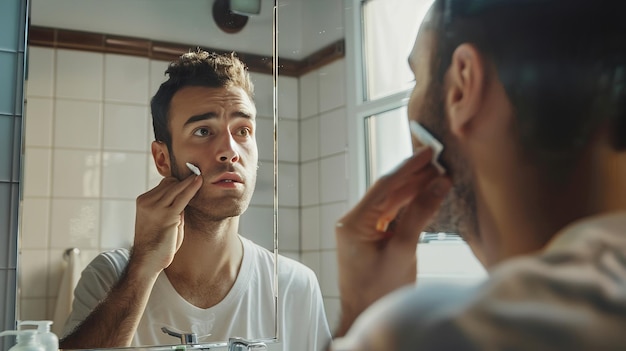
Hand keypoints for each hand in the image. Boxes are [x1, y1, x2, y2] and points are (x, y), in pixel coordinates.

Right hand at [132, 174, 202, 275]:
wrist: (147, 261)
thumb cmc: (157, 243)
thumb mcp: (161, 220)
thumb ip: (171, 207)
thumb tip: (185, 195)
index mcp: (144, 201)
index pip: (164, 184)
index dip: (178, 183)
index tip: (190, 180)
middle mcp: (147, 202)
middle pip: (170, 183)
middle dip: (185, 181)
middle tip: (198, 174)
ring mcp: (156, 207)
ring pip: (176, 187)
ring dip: (189, 183)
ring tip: (200, 176)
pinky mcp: (167, 215)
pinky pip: (182, 197)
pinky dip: (192, 188)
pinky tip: (199, 181)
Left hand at [334, 147, 450, 335]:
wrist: (367, 316)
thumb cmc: (379, 291)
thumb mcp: (402, 250)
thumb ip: (420, 214)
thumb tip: (439, 184)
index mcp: (353, 223)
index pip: (384, 186)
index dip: (408, 168)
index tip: (428, 153)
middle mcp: (354, 222)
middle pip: (387, 191)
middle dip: (414, 176)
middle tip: (439, 161)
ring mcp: (362, 229)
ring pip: (391, 201)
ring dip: (414, 189)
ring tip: (438, 174)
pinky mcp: (372, 236)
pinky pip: (392, 214)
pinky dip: (410, 205)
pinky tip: (427, 193)